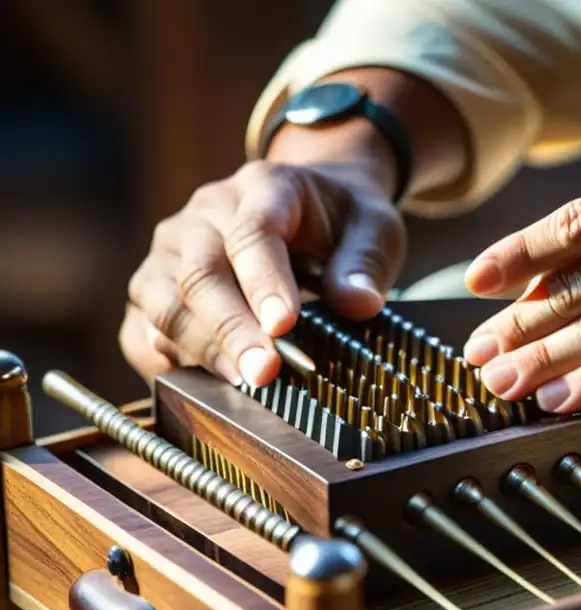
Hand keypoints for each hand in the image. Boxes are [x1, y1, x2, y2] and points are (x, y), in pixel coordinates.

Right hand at [120, 154, 403, 387]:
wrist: (308, 209)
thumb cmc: (341, 221)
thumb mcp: (374, 227)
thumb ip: (367, 261)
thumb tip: (358, 303)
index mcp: (261, 188)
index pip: (253, 232)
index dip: (265, 281)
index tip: (284, 324)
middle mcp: (204, 215)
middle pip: (200, 272)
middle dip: (231, 328)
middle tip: (264, 372)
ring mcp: (171, 252)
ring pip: (165, 302)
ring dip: (201, 348)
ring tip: (241, 383)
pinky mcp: (155, 288)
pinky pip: (143, 330)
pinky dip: (167, 360)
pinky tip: (205, 386)